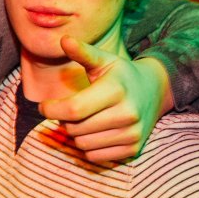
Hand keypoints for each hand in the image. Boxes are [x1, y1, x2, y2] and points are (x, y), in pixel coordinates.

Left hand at [39, 36, 173, 162]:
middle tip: (69, 111)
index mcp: (116, 89)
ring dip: (75, 134)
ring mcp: (132, 134)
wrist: (154, 92)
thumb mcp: (103, 60)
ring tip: (83, 120)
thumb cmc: (120, 75)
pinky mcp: (133, 149)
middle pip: (75, 128)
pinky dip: (88, 147)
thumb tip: (64, 40)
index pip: (73, 109)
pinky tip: (94, 132)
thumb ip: (83, 52)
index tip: (44, 107)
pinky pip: (95, 157)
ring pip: (82, 145)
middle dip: (64, 121)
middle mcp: (127, 113)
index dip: (51, 110)